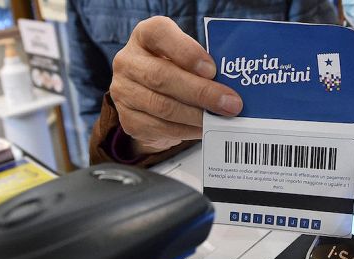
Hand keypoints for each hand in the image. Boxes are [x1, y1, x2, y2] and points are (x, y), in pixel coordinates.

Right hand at [110, 16, 243, 154]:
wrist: (148, 96)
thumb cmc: (175, 69)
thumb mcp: (186, 57)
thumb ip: (202, 65)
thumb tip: (229, 88)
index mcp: (145, 35)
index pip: (160, 34)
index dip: (186, 52)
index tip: (212, 70)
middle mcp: (128, 61)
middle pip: (162, 76)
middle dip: (201, 92)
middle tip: (230, 104)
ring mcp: (123, 91)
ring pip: (162, 106)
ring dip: (196, 116)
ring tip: (220, 120)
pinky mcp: (127, 119)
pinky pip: (159, 128)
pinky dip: (186, 131)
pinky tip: (204, 129)